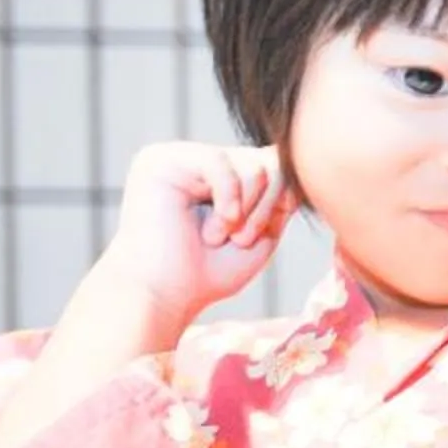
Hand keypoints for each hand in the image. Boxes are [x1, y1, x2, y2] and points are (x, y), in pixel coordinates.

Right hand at [98, 142, 296, 322]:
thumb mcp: (262, 231)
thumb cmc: (208, 272)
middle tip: (237, 240)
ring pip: (252, 165)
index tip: (258, 236)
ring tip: (215, 237)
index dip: (280, 201)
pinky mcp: (159, 159)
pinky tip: (213, 229)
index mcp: (220, 176)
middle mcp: (199, 160)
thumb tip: (287, 153)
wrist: (164, 294)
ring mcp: (178, 156)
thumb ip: (279, 194)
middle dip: (265, 209)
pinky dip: (228, 201)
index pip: (274, 165)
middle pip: (269, 161)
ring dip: (246, 212)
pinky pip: (220, 162)